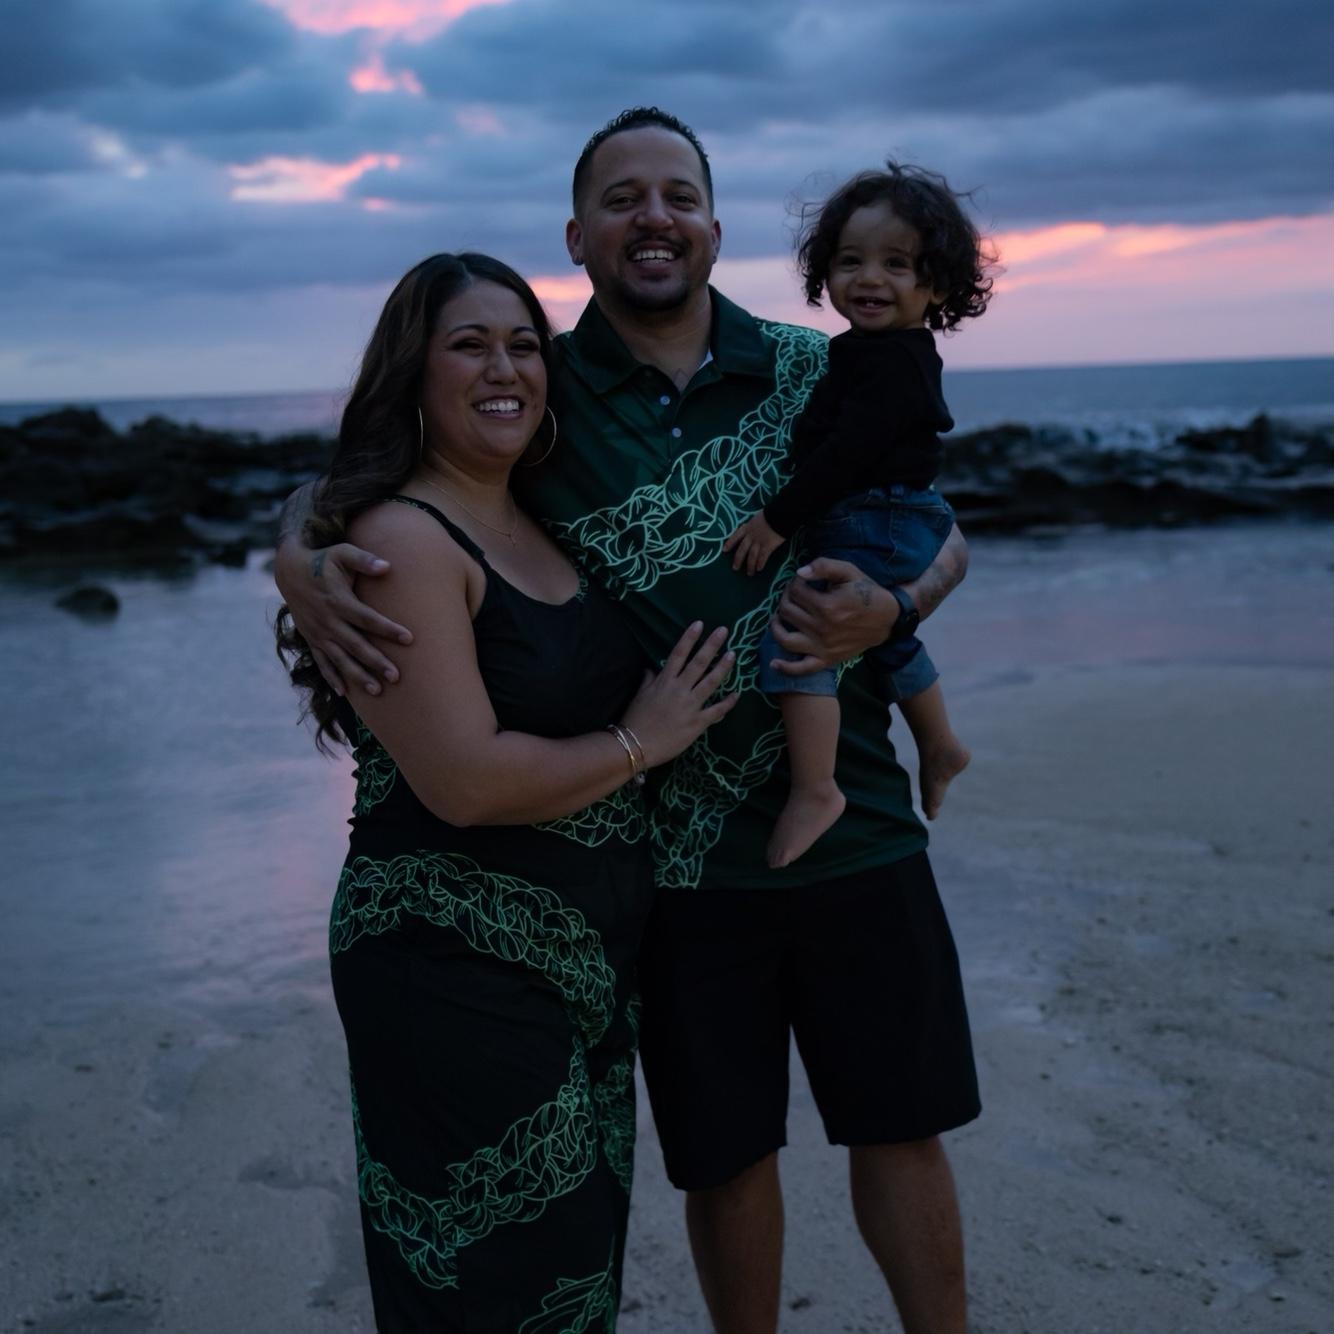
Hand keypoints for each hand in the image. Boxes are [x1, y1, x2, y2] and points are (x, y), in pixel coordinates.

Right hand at [274, 538, 411, 696]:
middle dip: (375, 661)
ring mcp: (318, 633)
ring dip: (357, 676)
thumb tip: (387, 566)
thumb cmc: (323, 560)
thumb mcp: (342, 553)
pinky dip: (332, 677)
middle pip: (355, 645)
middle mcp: (327, 620)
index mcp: (338, 601)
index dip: (388, 629)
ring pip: (340, 659)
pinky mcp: (311, 639)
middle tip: (396, 676)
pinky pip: (322, 662)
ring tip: (377, 691)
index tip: (409, 638)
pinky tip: (344, 693)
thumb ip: (364, 560)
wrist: (289, 570)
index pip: (367, 618)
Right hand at [620, 622, 739, 765]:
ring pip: (711, 682)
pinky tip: (737, 693)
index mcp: (664, 681)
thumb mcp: (639, 695)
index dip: (689, 638)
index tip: (700, 624)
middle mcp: (679, 689)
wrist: (636, 746)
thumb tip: (652, 668)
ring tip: (733, 654)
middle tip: (724, 631)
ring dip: (723, 667)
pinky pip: (717, 710)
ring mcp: (690, 706)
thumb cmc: (635, 720)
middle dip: (712, 645)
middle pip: (699, 663)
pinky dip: (728, 702)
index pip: (678, 654)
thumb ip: (648, 680)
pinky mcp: (698, 723)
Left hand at [721, 511, 784, 574]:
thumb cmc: (770, 514)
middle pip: (742, 550)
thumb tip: (751, 526)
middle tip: (735, 568)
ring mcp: (759, 541)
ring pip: (751, 556)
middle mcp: (751, 536)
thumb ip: (753, 524)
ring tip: (750, 573)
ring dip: (750, 566)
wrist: (780, 514)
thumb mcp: (757, 517)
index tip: (724, 550)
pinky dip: (760, 563)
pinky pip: (763, 557)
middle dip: (738, 560)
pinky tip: (759, 569)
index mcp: (747, 527)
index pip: (735, 536)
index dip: (730, 543)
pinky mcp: (768, 546)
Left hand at [768, 557, 899, 676]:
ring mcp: (822, 647)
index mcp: (826, 606)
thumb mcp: (848, 572)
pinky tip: (773, 663)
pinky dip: (785, 668)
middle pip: (787, 611)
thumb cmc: (867, 592)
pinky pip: (801, 668)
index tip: (801, 581)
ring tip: (778, 618)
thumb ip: (824, 566)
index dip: (794, 582)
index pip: (795, 591)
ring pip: (785, 638)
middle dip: (785, 598)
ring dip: (776, 626)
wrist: (887, 619)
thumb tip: (799, 572)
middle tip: (793, 595)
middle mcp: (821, 628)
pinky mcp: (826, 660)